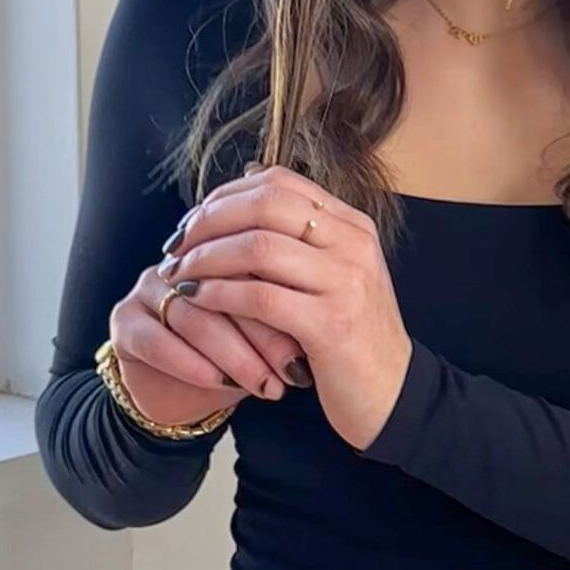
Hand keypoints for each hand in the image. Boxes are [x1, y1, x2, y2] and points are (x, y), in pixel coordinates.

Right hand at [108, 219, 307, 420]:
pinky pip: (156, 339)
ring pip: (192, 316)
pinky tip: (217, 384)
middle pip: (223, 287)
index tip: (312, 341)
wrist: (185, 397)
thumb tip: (325, 315)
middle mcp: (182, 262)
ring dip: (232, 355)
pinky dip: (190, 364)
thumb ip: (288, 312)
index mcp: (220, 252)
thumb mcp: (269, 335)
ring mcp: (148, 288)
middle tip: (292, 369)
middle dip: (262, 334)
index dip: (283, 302)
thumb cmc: (237, 359)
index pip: (251, 263)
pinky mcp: (123, 321)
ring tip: (264, 385)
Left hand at [161, 161, 414, 451]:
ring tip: (178, 274)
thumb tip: (249, 176)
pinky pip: (259, 297)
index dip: (226, 195)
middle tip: (175, 245)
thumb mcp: (335, 272)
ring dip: (205, 258)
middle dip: (208, 222)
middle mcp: (353, 244)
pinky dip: (218, 295)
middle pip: (265, 204)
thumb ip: (299, 233)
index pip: (279, 183)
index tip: (193, 221)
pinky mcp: (330, 324)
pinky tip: (197, 300)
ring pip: (257, 248)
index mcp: (353, 225)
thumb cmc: (352, 335)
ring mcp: (345, 282)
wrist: (393, 393)